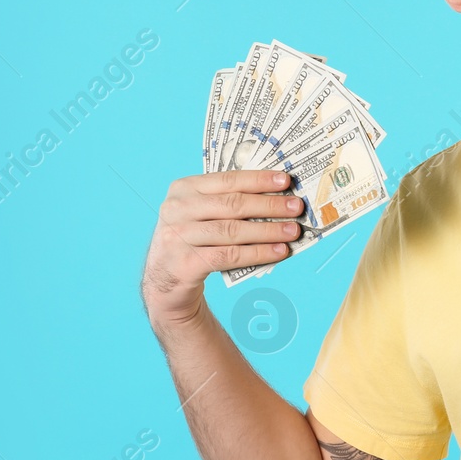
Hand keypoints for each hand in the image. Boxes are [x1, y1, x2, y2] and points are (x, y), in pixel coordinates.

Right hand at [140, 169, 303, 327]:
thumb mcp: (200, 213)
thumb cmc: (193, 239)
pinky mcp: (185, 263)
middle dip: (270, 205)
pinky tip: (278, 251)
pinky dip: (258, 253)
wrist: (164, 279)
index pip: (227, 179)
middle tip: (296, 207)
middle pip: (233, 204)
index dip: (259, 180)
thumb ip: (227, 201)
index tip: (286, 181)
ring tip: (292, 231)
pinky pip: (229, 256)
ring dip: (268, 230)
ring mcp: (178, 236)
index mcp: (183, 188)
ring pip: (233, 231)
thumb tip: (276, 196)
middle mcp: (177, 209)